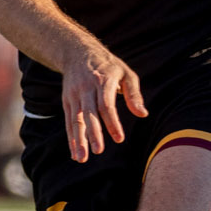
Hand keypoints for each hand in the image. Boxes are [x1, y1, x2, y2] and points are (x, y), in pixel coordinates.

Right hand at [60, 48, 144, 162]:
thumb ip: (134, 94)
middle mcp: (86, 89)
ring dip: (78, 140)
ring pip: (76, 120)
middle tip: (99, 151)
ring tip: (82, 158)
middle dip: (93, 133)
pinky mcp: (67, 101)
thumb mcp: (125, 73)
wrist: (77, 52)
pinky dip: (71, 138)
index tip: (119, 139)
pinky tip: (75, 153)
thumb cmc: (108, 65)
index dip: (112, 122)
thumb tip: (143, 114)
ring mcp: (75, 95)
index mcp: (103, 81)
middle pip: (89, 114)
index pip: (106, 105)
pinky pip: (69, 122)